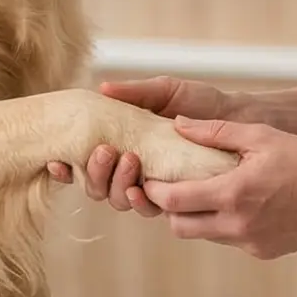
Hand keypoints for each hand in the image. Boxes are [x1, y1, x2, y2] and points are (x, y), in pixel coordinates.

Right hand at [46, 76, 242, 215]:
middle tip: (105, 151)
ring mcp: (151, 186)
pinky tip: (141, 188)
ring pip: (118, 199)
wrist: (240, 121)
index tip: (56, 161)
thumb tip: (101, 88)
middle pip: (96, 186)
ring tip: (127, 159)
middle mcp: (132, 170)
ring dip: (115, 184)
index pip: (85, 162)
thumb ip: (134, 92)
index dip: (65, 168)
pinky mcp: (174, 199)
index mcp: (123, 145)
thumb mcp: (166, 91)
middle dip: (94, 172)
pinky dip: (140, 200)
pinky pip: (148, 208)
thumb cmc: (203, 104)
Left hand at [141, 117, 296, 259]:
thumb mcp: (261, 136)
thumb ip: (215, 131)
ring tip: (205, 192)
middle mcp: (237, 225)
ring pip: (204, 235)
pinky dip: (224, 224)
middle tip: (172, 187)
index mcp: (233, 193)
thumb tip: (178, 125)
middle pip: (180, 227)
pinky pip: (230, 240)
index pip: (173, 200)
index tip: (149, 177)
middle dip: (170, 208)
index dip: (154, 190)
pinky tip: (240, 203)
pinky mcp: (263, 252)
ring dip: (197, 217)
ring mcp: (250, 243)